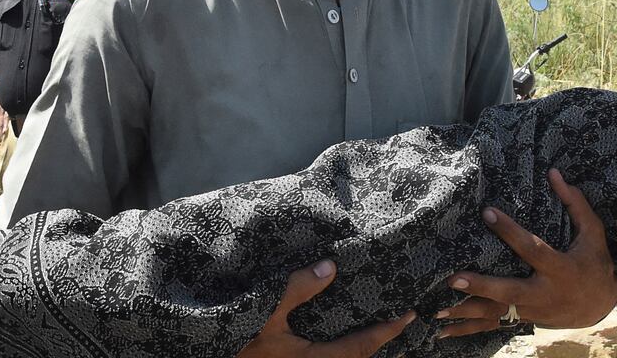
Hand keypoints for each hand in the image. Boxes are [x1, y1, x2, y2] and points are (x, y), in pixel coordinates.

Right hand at [237, 260, 413, 356]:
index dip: (387, 332)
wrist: (208, 351)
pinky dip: (342, 350)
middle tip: (402, 327)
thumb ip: (298, 287)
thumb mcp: (265, 309)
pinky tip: (340, 337)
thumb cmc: (238, 336)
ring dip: (361, 350)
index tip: (408, 316)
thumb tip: (331, 267)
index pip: (360, 347)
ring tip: (377, 332)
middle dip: (381, 346)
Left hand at [443, 168, 616, 336]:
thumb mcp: (593, 233)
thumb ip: (575, 204)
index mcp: (559, 268)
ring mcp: (532, 311)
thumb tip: (553, 173)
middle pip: (509, 291)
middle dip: (481, 286)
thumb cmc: (594, 262)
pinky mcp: (523, 319)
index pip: (531, 248)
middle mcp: (544, 293)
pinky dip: (468, 330)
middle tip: (453, 279)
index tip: (487, 212)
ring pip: (497, 313)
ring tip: (438, 309)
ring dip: (467, 312)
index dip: (510, 231)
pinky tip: (443, 332)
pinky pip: (493, 326)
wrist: (600, 305)